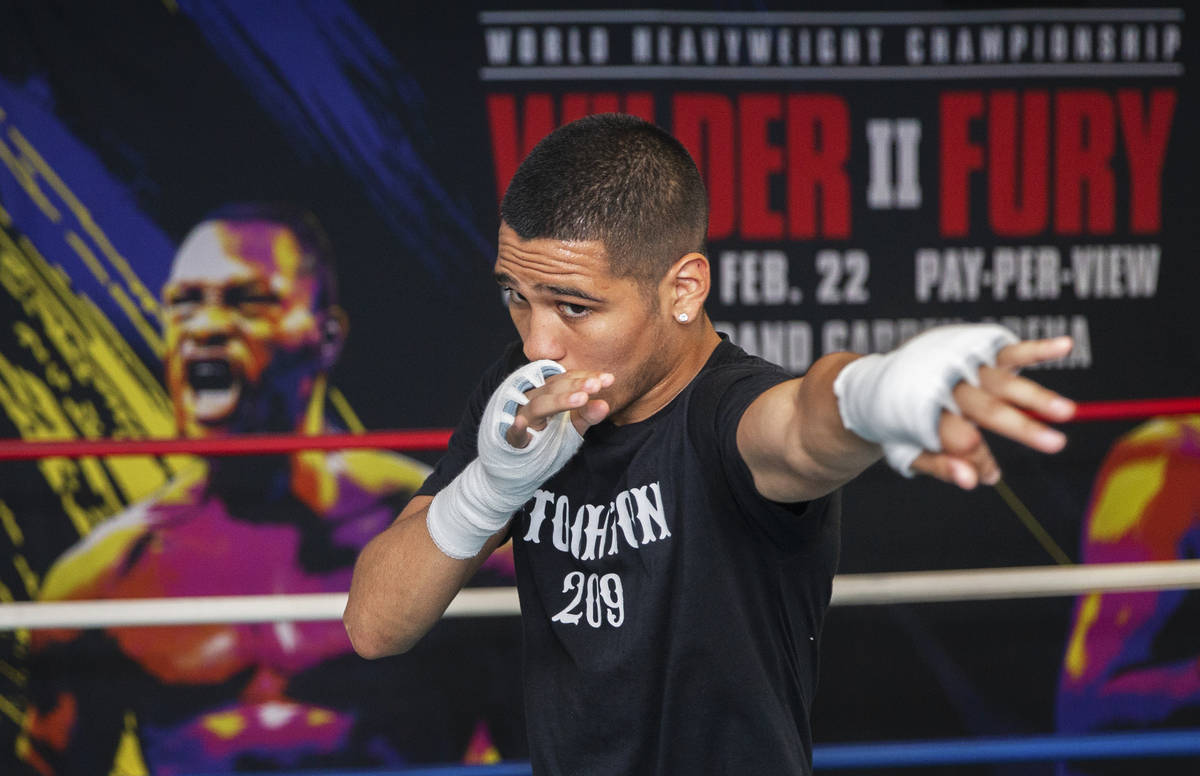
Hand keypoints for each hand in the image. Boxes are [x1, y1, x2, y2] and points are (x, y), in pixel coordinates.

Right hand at [505, 369, 613, 446]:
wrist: (518, 456)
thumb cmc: (548, 435)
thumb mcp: (572, 424)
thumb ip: (587, 414)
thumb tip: (605, 404)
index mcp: (547, 393)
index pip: (566, 379)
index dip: (586, 377)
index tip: (608, 379)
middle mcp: (533, 400)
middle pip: (554, 388)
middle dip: (577, 386)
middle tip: (597, 385)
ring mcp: (522, 418)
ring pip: (538, 406)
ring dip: (559, 401)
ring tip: (581, 399)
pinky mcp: (513, 439)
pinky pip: (513, 434)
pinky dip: (517, 429)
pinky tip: (520, 424)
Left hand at [910, 336, 1075, 488]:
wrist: (875, 384)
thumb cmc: (901, 425)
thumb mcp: (908, 451)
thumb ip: (941, 467)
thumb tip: (974, 482)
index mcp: (925, 413)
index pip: (958, 439)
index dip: (975, 459)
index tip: (989, 476)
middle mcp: (945, 386)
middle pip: (986, 409)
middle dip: (1021, 427)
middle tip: (1056, 444)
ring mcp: (962, 366)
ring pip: (1002, 382)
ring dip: (1036, 395)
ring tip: (1066, 412)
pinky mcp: (975, 351)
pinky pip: (1008, 350)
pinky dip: (1036, 349)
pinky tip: (1065, 346)